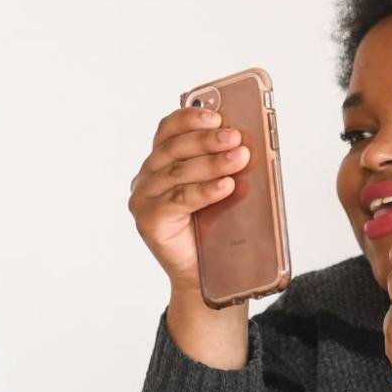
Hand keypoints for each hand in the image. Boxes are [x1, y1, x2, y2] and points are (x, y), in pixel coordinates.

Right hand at [126, 106, 253, 291]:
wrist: (203, 276)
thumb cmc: (212, 228)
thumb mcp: (219, 188)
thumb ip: (223, 165)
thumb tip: (247, 143)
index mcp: (160, 161)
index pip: (168, 130)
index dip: (190, 118)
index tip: (217, 115)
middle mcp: (147, 177)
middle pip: (174, 149)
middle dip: (207, 140)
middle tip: (235, 137)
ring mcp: (144, 198)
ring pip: (178, 172)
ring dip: (212, 163)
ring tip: (239, 158)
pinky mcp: (149, 220)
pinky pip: (179, 200)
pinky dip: (205, 191)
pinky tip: (226, 186)